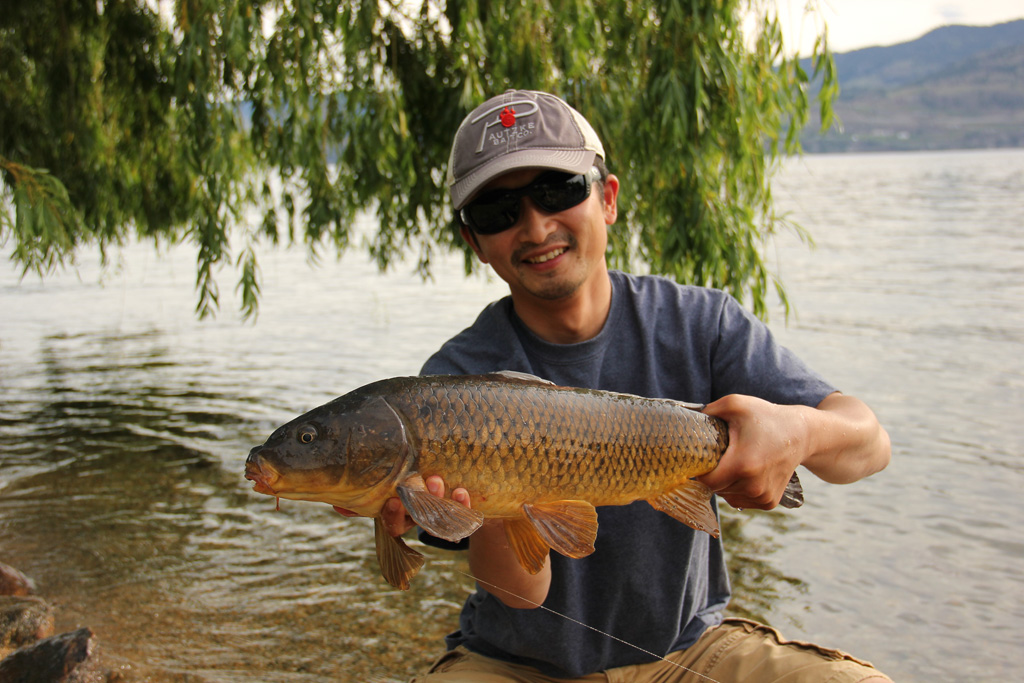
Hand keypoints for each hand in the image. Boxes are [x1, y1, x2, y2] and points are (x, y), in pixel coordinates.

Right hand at [334, 476, 470, 537]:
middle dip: (415, 506)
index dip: (391, 516)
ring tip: (435, 480)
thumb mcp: (386, 490)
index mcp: (401, 516)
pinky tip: (460, 490)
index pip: (393, 524)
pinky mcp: (462, 509)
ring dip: (436, 498)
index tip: (391, 501)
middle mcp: (421, 518)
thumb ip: (365, 497)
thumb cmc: (409, 487)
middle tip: (411, 491)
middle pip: (417, 519)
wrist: (449, 488)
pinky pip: (464, 509)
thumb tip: (335, 504)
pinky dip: (462, 502)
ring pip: (439, 513)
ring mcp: (441, 514)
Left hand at [696, 394, 807, 509]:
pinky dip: (737, 489)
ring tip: (736, 462)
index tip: (700, 459)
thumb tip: (685, 419)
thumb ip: (708, 410)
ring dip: (725, 483)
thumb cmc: (764, 417)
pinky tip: (746, 472)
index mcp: (743, 464)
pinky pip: (740, 500)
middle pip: (716, 489)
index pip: (706, 481)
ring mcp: (763, 496)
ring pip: (727, 496)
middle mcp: (754, 486)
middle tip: (720, 456)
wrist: (800, 434)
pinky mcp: (769, 502)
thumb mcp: (735, 404)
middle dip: (713, 474)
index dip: (698, 471)